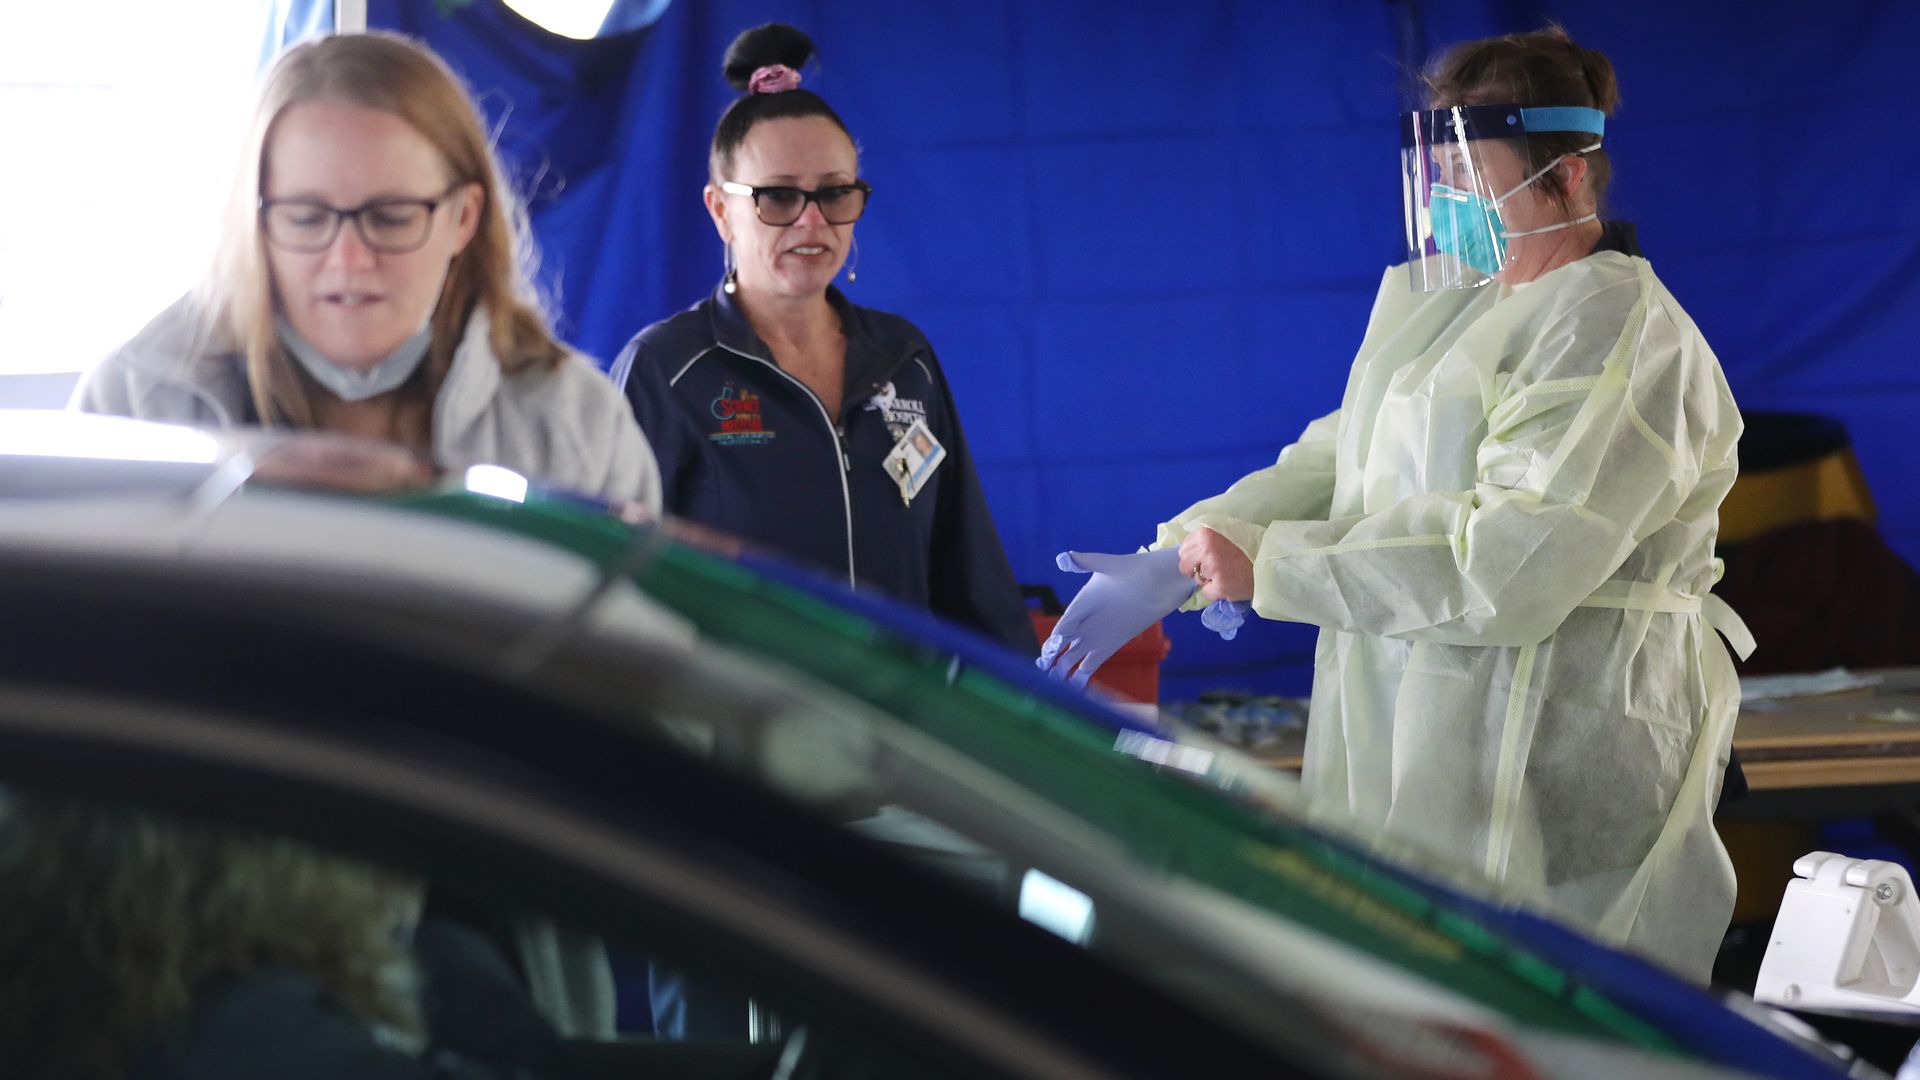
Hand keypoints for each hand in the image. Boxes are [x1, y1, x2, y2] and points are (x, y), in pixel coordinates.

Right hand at [1037, 547, 1194, 686]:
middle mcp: (1086, 621)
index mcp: (1082, 602)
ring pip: (1074, 656)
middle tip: (1043, 668)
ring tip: (1053, 683)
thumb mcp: (1111, 565)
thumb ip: (1087, 563)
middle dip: (1052, 655)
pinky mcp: (1111, 645)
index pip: (1065, 624)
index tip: (1052, 649)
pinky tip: (1074, 688)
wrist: (1163, 580)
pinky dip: (1082, 676)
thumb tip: (1063, 558)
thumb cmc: (1138, 568)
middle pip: (1064, 643)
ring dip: (1063, 669)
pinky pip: (1092, 664)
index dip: (1057, 637)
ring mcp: (1098, 635)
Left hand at [1178, 528, 1253, 602]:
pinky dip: (1216, 592)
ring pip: (1195, 579)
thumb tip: (1188, 550)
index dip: (1194, 556)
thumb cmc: (1248, 546)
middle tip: (1215, 568)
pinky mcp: (1220, 585)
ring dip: (1207, 580)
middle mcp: (1207, 548)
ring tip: (1226, 574)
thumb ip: (1206, 539)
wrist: (1269, 562)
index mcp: (1206, 533)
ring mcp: (1213, 567)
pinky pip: (1207, 593)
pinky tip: (1230, 583)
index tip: (1207, 558)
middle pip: (1184, 565)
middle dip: (1196, 569)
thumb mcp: (1225, 532)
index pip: (1183, 549)